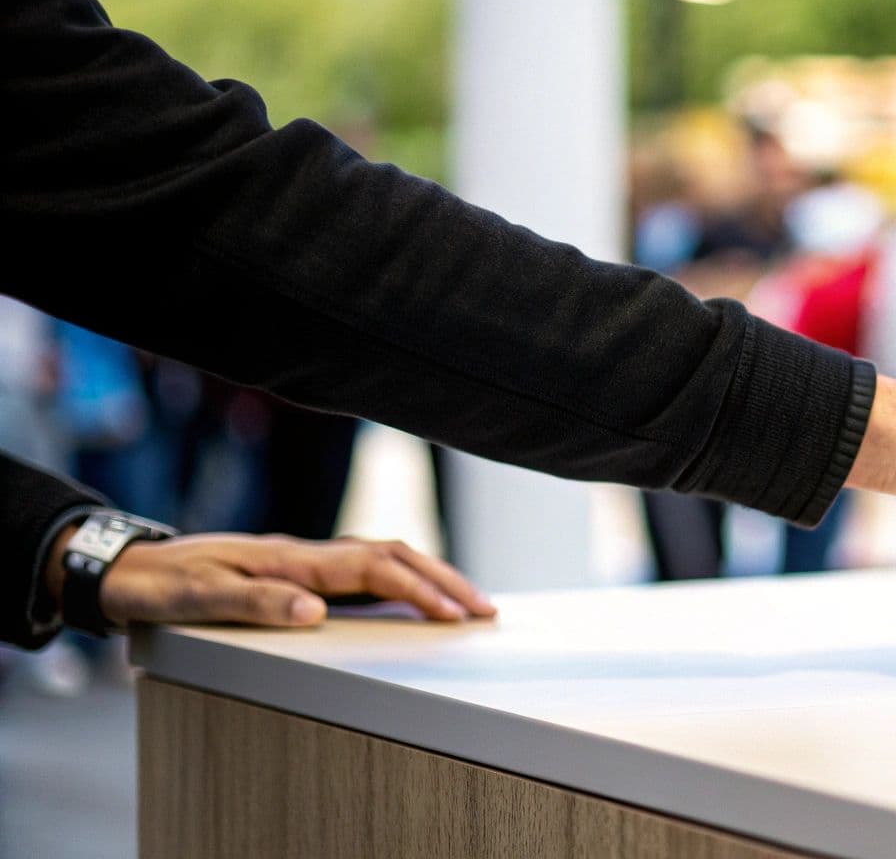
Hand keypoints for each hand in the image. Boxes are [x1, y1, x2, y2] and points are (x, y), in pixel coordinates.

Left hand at [88, 534, 495, 628]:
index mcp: (293, 559)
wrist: (136, 567)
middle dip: (446, 579)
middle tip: (486, 608)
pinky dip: (405, 576)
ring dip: (431, 574)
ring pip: (386, 556)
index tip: (453, 614)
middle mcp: (309, 554)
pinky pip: (367, 567)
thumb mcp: (203, 598)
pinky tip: (417, 593)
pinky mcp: (302, 569)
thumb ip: (260, 602)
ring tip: (468, 601)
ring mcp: (308, 559)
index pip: (374, 567)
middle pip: (395, 555)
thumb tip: (317, 611)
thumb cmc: (167, 585)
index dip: (419, 588)